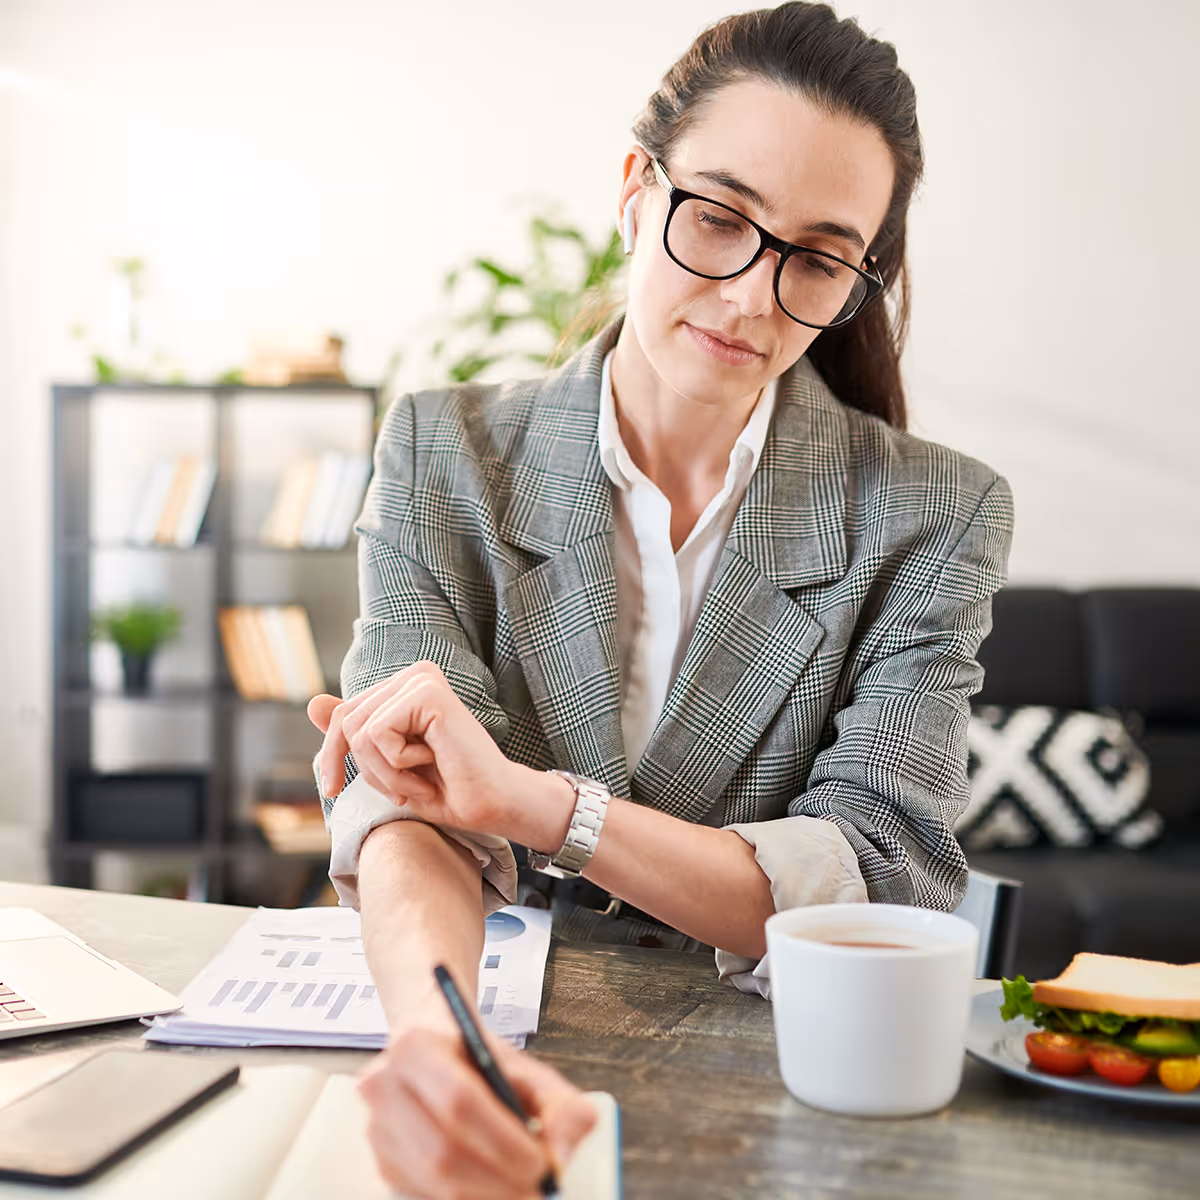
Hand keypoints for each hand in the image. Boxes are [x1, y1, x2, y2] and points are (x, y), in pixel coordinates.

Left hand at [308, 662, 563, 843]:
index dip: (331, 757)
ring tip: (419, 782)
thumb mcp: (385, 764)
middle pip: (345, 722)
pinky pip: (377, 733)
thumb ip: (353, 732)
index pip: (342, 716)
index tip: (334, 791)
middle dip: (364, 770)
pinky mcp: (428, 692)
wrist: (492, 804)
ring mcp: (421, 679)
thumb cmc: (447, 789)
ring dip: (385, 773)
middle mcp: (413, 675)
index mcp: (403, 688)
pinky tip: (430, 765)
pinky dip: (397, 765)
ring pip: (359, 731)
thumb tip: (312, 701)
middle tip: (402, 793)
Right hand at [357, 1026, 595, 1199]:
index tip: (541, 1163)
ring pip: (433, 1182)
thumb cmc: (482, 1061)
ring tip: (522, 1191)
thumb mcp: (529, 1069)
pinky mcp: (382, 1163)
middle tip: (538, 1190)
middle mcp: (382, 1086)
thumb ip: (561, 1106)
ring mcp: (377, 1128)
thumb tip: (559, 1156)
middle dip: (498, 1181)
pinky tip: (492, 1189)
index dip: (503, 1140)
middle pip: (442, 1151)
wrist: (438, 1050)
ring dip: (485, 1197)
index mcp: (414, 1046)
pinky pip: (424, 1196)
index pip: (459, 1101)